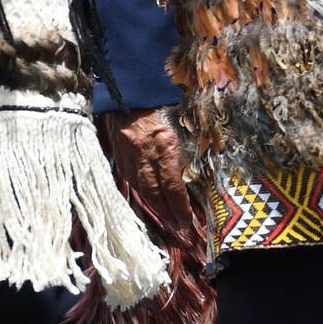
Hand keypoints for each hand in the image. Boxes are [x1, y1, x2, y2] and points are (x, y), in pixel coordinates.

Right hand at [109, 108, 191, 223]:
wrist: (129, 92)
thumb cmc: (161, 103)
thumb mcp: (181, 120)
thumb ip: (190, 145)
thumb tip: (201, 167)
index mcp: (163, 145)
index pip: (172, 185)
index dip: (180, 207)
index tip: (188, 222)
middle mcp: (145, 156)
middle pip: (156, 194)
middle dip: (168, 215)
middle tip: (180, 231)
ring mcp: (130, 158)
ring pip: (143, 191)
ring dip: (156, 209)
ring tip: (168, 222)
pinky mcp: (121, 158)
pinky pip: (133, 182)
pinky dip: (143, 195)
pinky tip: (151, 203)